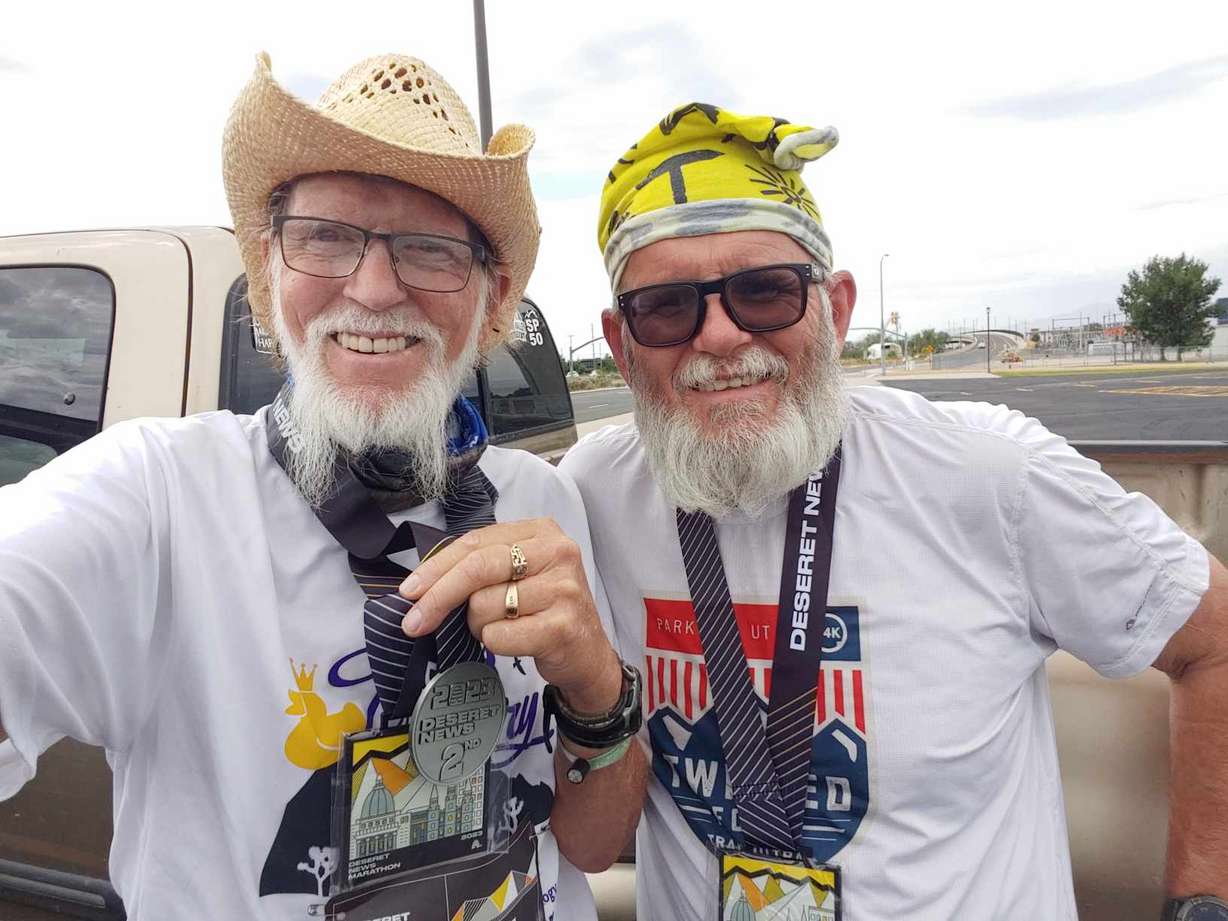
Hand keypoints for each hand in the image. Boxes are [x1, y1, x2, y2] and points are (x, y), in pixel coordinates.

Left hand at [398, 518, 621, 713]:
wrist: (587, 654)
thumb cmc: (544, 611)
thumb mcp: (519, 575)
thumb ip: (481, 568)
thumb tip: (421, 586)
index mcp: (542, 531)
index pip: (476, 542)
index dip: (436, 567)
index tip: (409, 591)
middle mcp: (557, 552)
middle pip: (477, 568)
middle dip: (438, 597)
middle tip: (414, 621)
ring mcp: (563, 588)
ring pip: (484, 605)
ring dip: (478, 625)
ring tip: (501, 627)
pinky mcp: (563, 625)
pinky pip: (499, 635)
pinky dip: (495, 644)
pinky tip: (516, 642)